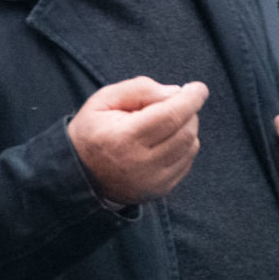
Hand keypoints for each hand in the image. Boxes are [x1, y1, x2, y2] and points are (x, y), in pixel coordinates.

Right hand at [71, 76, 207, 205]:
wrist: (80, 174)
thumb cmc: (93, 131)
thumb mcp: (104, 100)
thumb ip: (139, 89)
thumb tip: (175, 92)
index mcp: (125, 137)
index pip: (171, 115)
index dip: (190, 99)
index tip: (199, 88)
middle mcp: (141, 163)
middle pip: (185, 131)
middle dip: (188, 111)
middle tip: (175, 102)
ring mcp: (152, 181)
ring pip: (190, 147)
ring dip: (187, 128)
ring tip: (167, 121)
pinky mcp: (159, 190)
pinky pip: (186, 163)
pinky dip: (184, 147)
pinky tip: (166, 140)